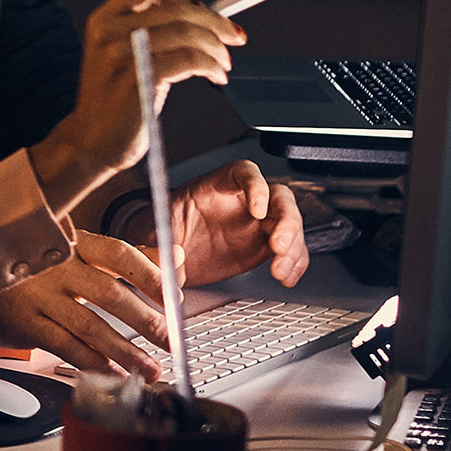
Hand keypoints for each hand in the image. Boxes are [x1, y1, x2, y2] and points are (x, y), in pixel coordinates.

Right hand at [0, 235, 174, 380]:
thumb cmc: (35, 264)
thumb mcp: (80, 251)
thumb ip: (130, 258)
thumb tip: (176, 257)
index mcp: (75, 243)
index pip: (120, 254)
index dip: (151, 275)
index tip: (175, 298)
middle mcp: (58, 266)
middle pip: (109, 293)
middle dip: (146, 320)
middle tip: (170, 340)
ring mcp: (39, 296)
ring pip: (89, 326)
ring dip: (124, 351)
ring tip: (148, 369)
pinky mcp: (24, 323)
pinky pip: (63, 345)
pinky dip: (91, 362)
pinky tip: (111, 374)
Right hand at [29, 0, 241, 212]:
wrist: (90, 143)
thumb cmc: (114, 102)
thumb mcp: (123, 56)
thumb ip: (151, 32)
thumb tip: (201, 15)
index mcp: (103, 20)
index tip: (203, 14)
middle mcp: (109, 32)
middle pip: (176, 8)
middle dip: (215, 22)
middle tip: (234, 36)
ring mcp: (121, 56)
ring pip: (187, 33)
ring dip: (216, 47)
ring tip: (223, 64)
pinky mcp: (138, 80)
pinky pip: (189, 60)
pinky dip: (211, 65)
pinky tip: (215, 76)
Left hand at [168, 159, 310, 289]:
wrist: (167, 251)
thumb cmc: (163, 227)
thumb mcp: (156, 228)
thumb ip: (163, 241)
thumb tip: (170, 259)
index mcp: (217, 185)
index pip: (244, 173)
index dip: (256, 186)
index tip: (257, 209)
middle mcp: (243, 201)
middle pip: (278, 198)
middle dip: (286, 221)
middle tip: (278, 245)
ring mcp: (257, 224)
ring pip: (290, 225)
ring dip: (293, 247)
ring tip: (280, 270)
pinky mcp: (263, 246)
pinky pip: (289, 251)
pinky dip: (294, 264)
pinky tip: (287, 276)